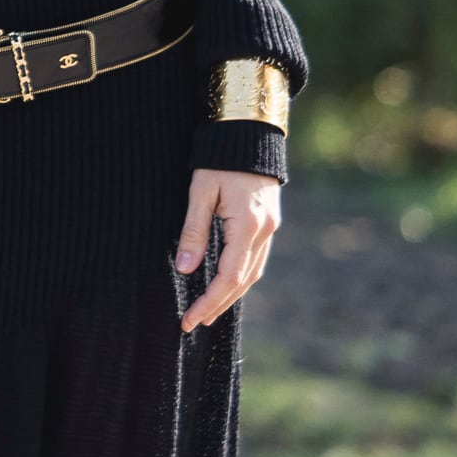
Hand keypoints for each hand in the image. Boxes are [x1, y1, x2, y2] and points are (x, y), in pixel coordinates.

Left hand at [173, 169, 282, 329]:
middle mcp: (265, 232)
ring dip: (231, 294)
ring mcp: (271, 228)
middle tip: (194, 322)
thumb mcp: (200, 192)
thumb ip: (193, 232)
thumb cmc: (219, 159)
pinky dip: (241, 276)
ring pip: (253, 273)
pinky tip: (226, 284)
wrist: (249, 133)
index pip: (229, 277)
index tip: (189, 319)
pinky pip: (256, 259)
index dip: (209, 301)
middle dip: (219, 304)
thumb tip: (185, 269)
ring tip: (208, 310)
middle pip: (243, 281)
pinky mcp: (269, 223)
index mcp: (248, 226)